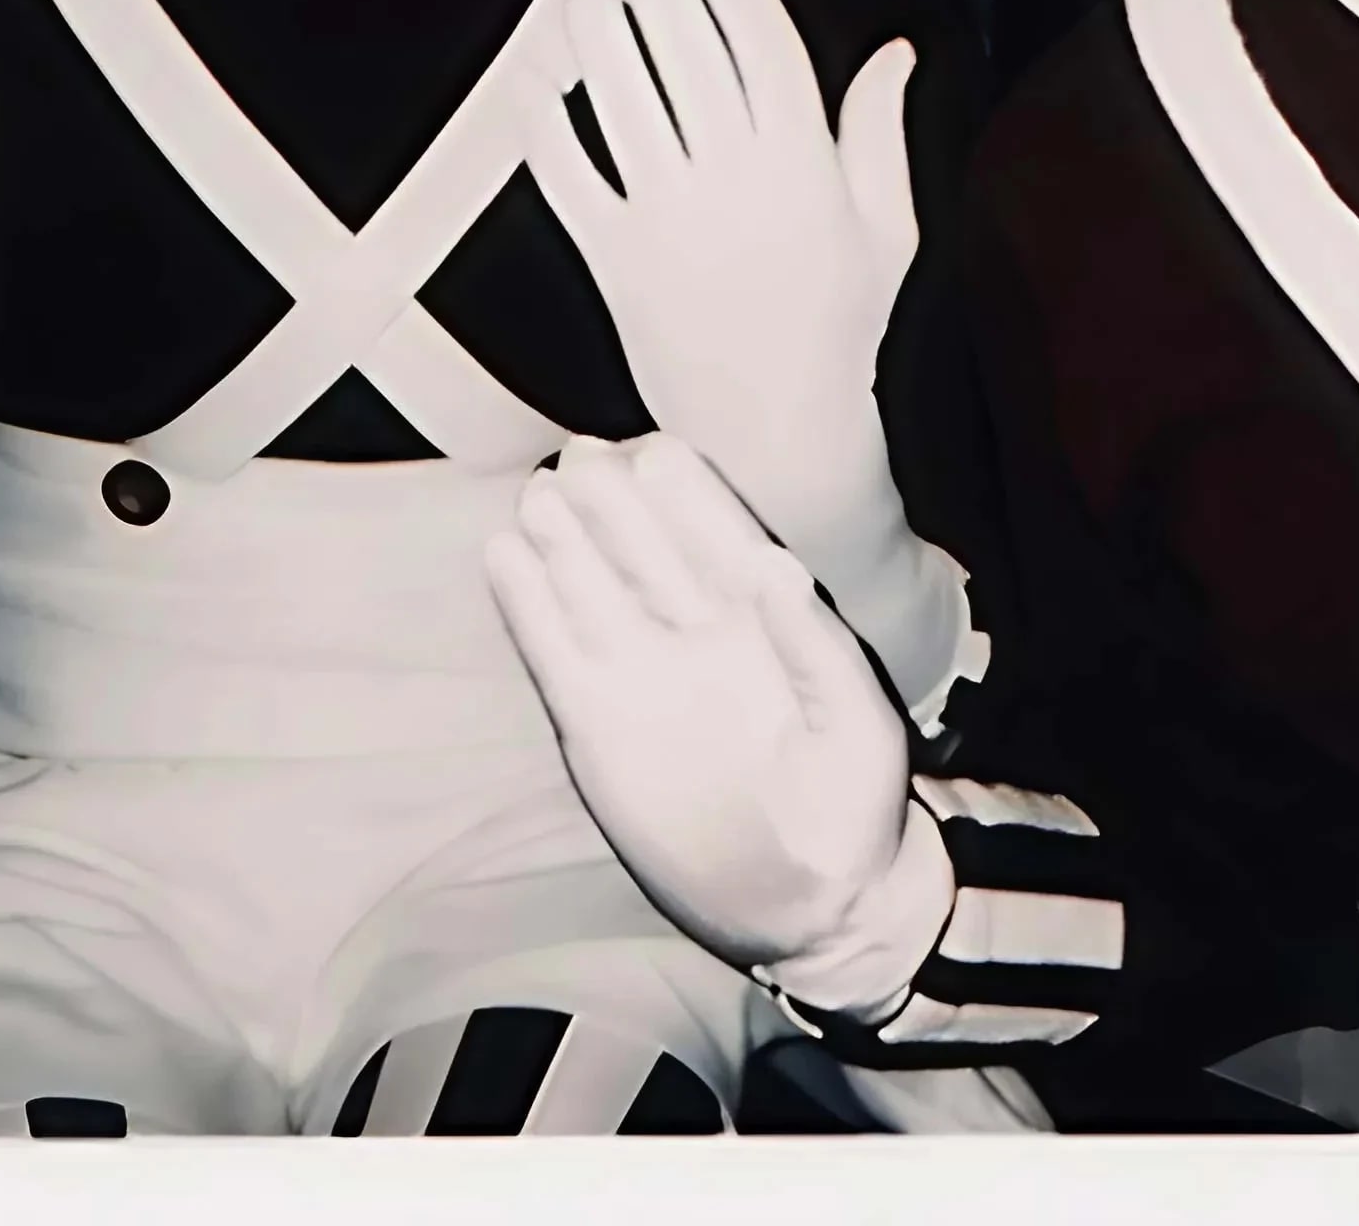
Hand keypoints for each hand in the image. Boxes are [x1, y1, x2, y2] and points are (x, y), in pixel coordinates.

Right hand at [487, 432, 949, 999]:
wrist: (813, 904)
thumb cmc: (854, 806)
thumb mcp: (854, 724)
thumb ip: (814, 646)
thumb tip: (776, 565)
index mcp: (765, 619)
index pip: (718, 538)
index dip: (687, 495)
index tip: (656, 453)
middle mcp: (697, 634)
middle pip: (646, 549)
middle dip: (614, 502)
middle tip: (580, 455)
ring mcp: (643, 676)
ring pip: (594, 589)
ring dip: (564, 541)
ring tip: (538, 495)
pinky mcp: (597, 727)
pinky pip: (555, 654)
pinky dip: (529, 608)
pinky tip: (505, 556)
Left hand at [523, 0, 917, 571]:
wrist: (776, 439)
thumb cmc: (839, 329)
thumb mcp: (886, 230)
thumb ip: (879, 133)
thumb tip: (896, 51)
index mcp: (805, 174)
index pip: (766, 55)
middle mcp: (732, 190)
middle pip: (686, 62)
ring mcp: (667, 226)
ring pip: (621, 106)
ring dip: (599, 38)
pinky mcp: (614, 264)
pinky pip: (570, 180)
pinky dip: (549, 129)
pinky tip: (543, 85)